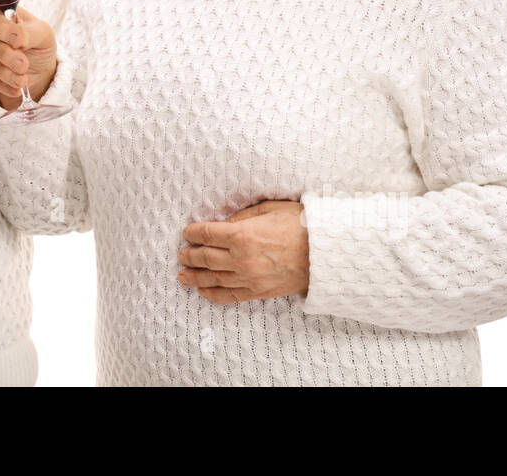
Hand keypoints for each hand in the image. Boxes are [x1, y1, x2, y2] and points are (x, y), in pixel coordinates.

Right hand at [0, 2, 56, 108]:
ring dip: (3, 73)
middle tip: (23, 66)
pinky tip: (13, 88)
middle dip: (7, 56)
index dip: (5, 30)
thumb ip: (29, 33)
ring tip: (21, 81)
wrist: (32, 63)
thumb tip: (17, 38)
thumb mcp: (41, 33)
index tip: (18, 42)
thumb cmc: (35, 42)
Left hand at [177, 200, 309, 303]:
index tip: (187, 232)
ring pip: (213, 279)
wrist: (325, 254)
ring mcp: (249, 278)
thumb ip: (242, 217)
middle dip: (190, 255)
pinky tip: (202, 290)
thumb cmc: (300, 225)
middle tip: (181, 254)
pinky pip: (229, 296)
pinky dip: (213, 294)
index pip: (208, 234)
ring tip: (182, 275)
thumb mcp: (268, 209)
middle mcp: (241, 258)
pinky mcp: (258, 292)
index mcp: (242, 235)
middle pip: (206, 257)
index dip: (193, 233)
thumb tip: (223, 225)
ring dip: (194, 277)